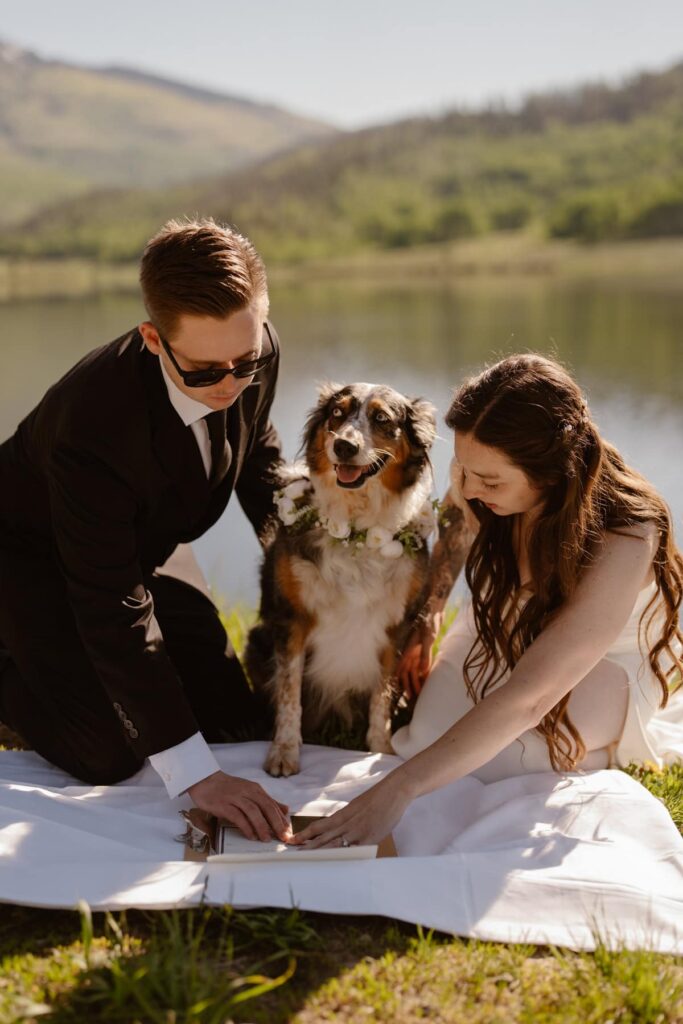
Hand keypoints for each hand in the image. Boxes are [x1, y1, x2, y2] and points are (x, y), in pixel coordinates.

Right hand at [187, 770, 290, 841]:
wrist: (206, 781)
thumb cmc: (229, 789)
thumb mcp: (250, 791)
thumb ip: (267, 801)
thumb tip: (285, 809)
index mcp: (256, 789)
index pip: (272, 804)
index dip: (281, 819)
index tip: (288, 831)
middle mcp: (248, 792)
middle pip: (266, 807)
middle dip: (276, 823)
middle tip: (283, 837)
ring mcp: (236, 798)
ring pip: (253, 811)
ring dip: (262, 826)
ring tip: (267, 839)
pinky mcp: (224, 805)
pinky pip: (237, 816)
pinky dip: (245, 826)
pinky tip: (251, 835)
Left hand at [288, 771, 410, 848]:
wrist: (394, 790)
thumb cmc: (378, 798)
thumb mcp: (357, 806)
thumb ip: (347, 817)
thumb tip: (339, 826)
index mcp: (343, 814)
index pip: (319, 826)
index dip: (305, 834)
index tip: (293, 840)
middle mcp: (347, 823)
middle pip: (323, 837)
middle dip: (307, 846)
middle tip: (292, 852)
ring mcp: (358, 830)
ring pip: (334, 844)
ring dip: (320, 852)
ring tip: (306, 859)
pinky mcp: (370, 837)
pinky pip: (354, 850)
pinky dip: (344, 856)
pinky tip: (336, 863)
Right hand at [397, 610, 441, 698]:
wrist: (433, 611)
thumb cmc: (429, 623)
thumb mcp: (428, 639)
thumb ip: (425, 655)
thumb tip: (422, 672)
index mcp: (409, 650)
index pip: (402, 669)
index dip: (401, 681)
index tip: (402, 692)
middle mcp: (410, 652)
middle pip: (408, 672)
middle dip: (409, 685)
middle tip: (414, 698)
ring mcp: (416, 651)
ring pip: (413, 670)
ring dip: (415, 681)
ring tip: (419, 693)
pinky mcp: (421, 650)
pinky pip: (420, 665)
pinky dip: (422, 674)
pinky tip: (425, 681)